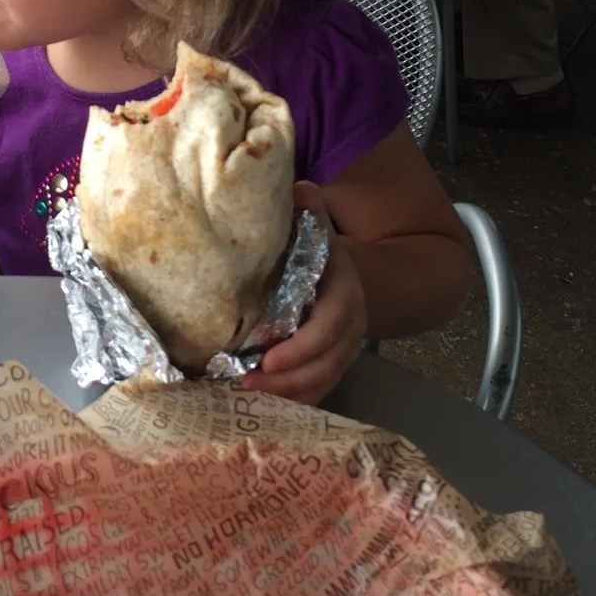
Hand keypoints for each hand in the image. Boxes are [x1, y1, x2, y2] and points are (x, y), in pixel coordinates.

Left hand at [240, 181, 365, 405]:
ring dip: (287, 395)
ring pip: (322, 382)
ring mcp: (344, 350)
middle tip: (245, 384)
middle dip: (288, 380)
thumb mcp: (317, 227)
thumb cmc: (319, 250)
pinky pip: (317, 390)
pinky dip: (291, 402)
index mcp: (346, 292)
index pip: (331, 325)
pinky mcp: (331, 365)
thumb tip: (300, 189)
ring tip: (245, 397)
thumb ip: (310, 210)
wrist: (345, 274)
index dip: (303, 346)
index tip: (267, 357)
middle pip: (327, 363)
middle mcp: (350, 326)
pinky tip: (260, 406)